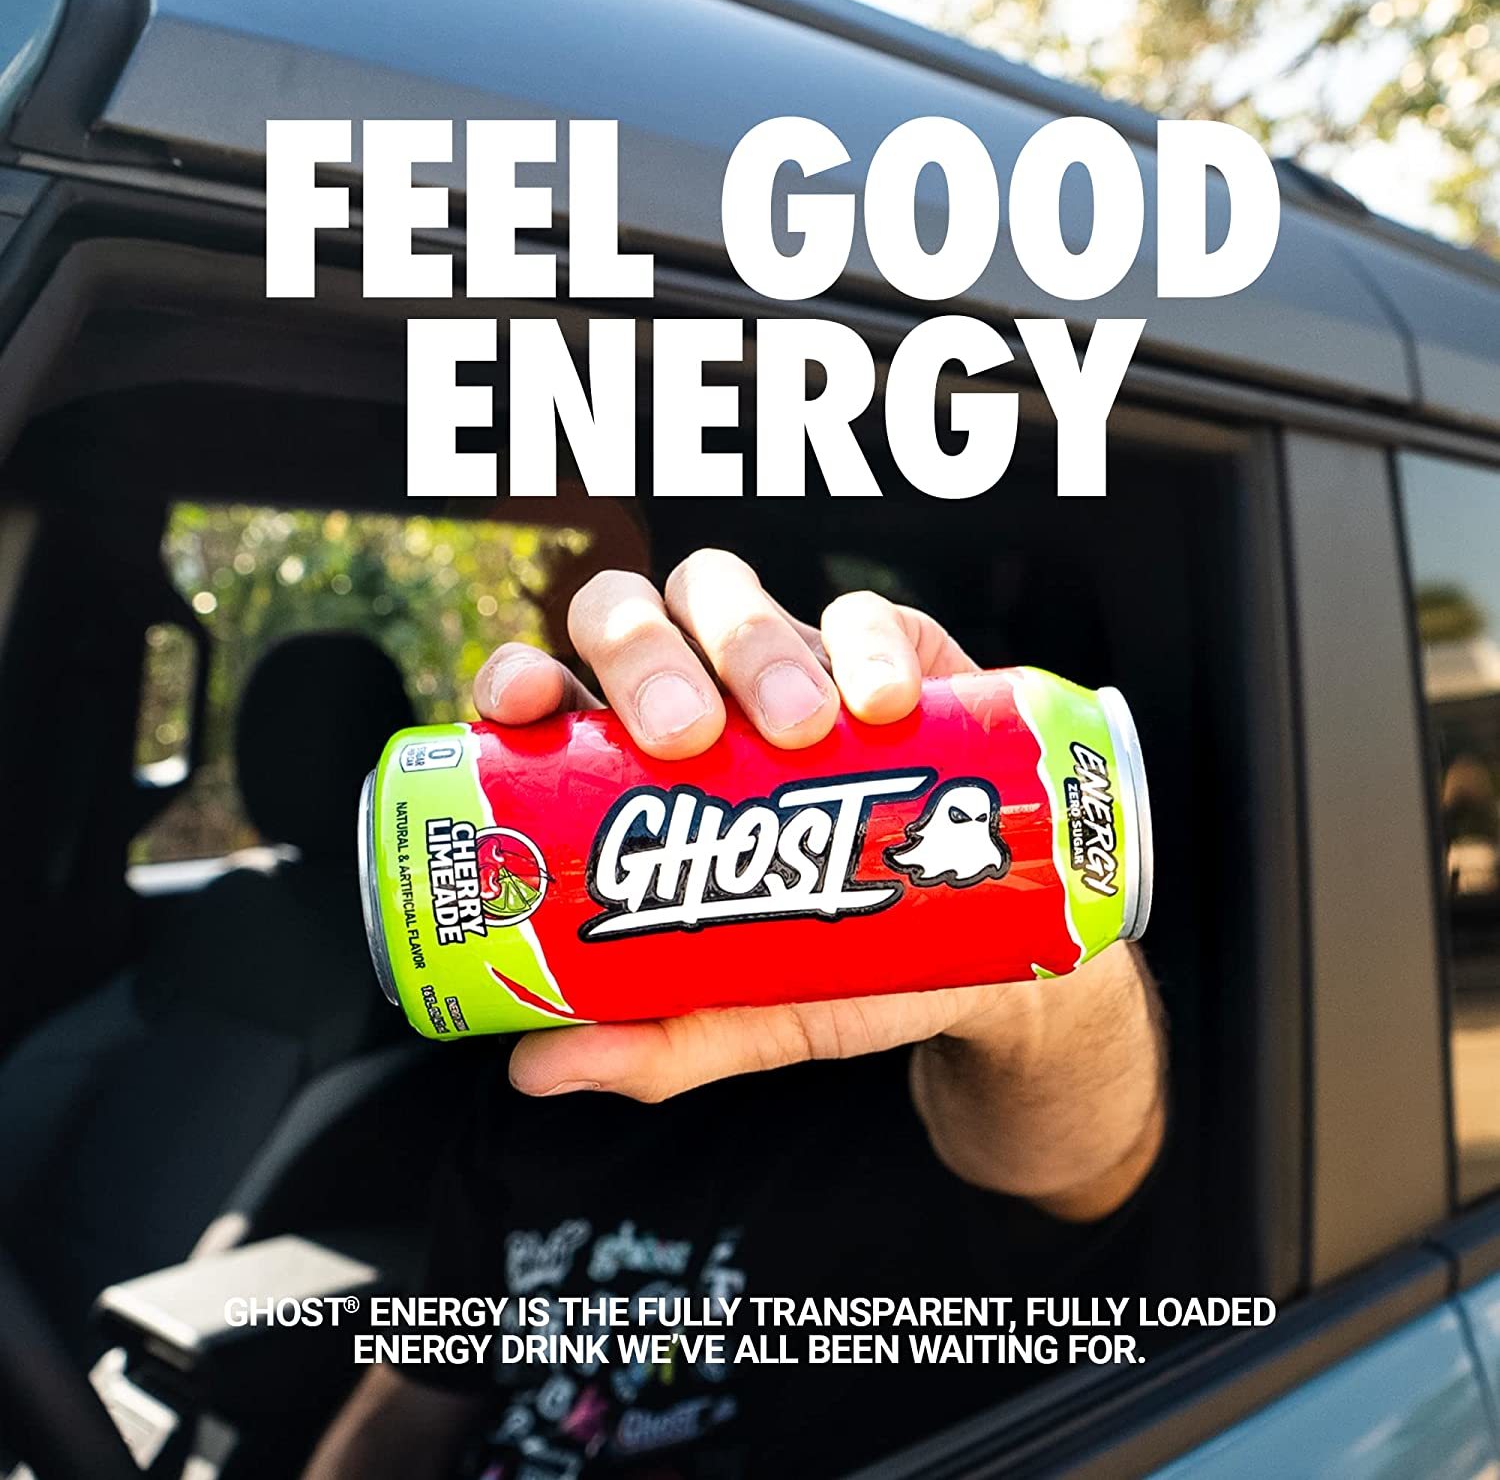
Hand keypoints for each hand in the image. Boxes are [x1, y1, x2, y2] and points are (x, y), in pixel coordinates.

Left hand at [475, 550, 1165, 1218]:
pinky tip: (882, 705)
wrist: (992, 962)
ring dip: (748, 645)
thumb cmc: (842, 968)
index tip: (524, 704)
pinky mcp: (885, 651)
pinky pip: (859, 614)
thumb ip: (660, 1037)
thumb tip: (535, 1070)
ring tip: (800, 730)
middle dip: (642, 656)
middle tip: (684, 737)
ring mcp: (785, 660)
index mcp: (630, 764)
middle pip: (629, 613)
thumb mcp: (753, 1009)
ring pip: (723, 589)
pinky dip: (863, 648)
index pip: (550, 690)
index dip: (521, 678)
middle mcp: (693, 692)